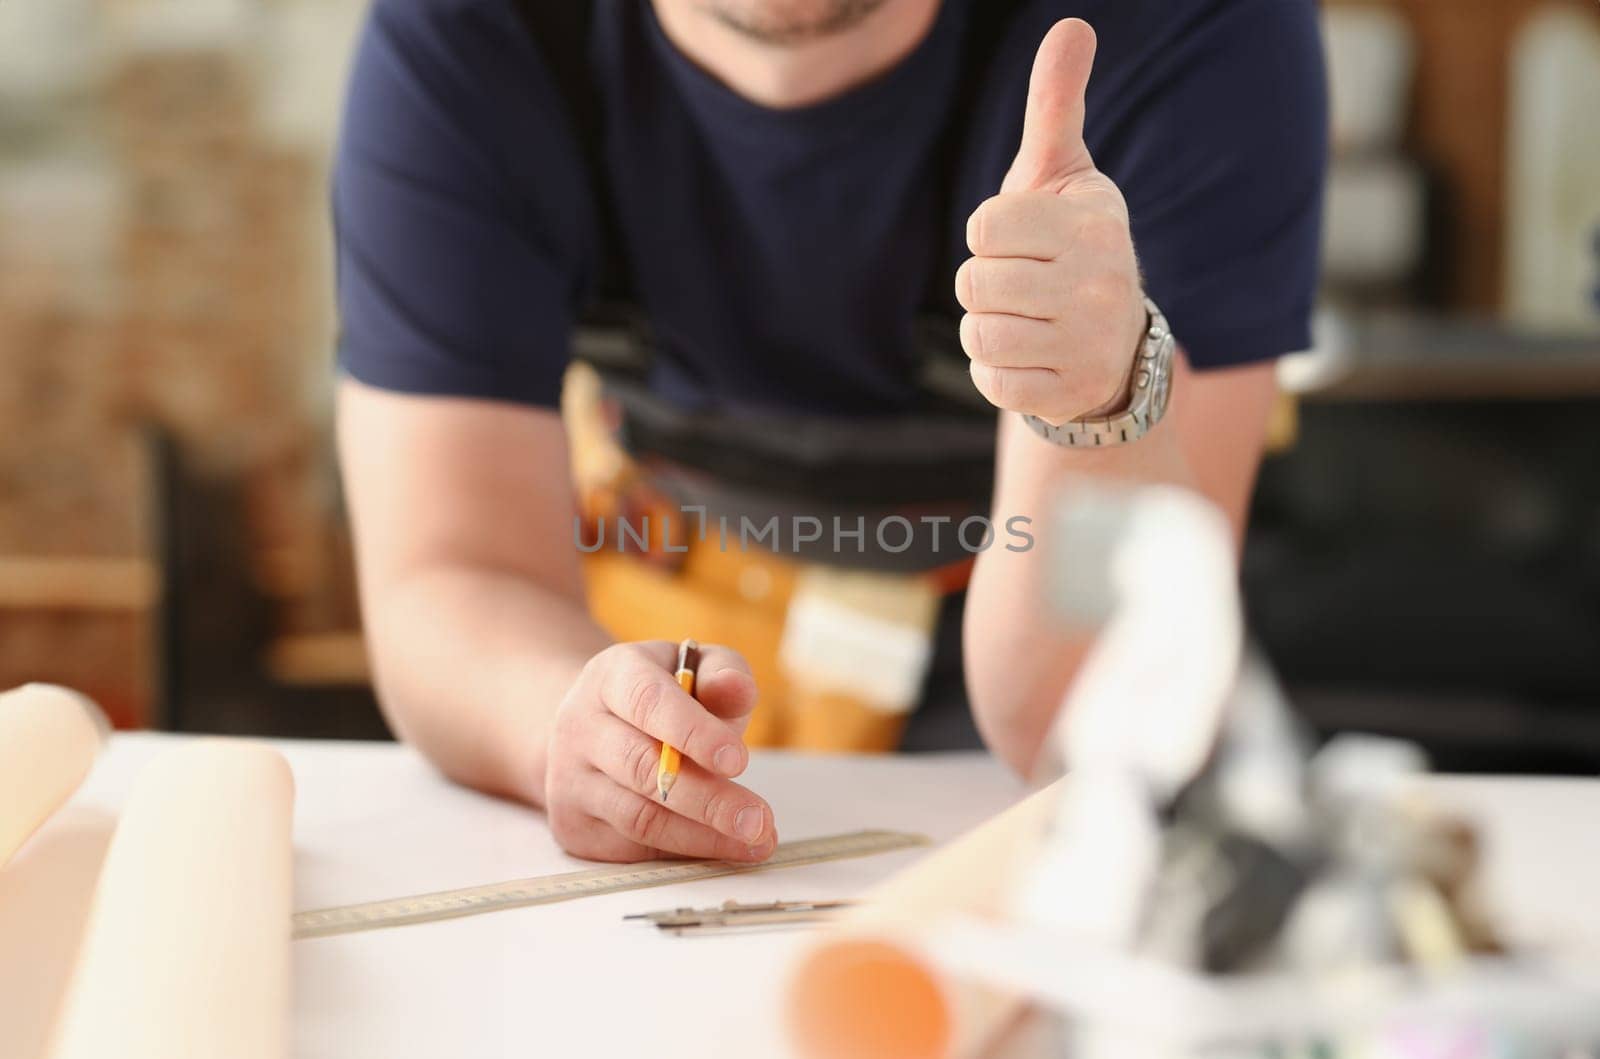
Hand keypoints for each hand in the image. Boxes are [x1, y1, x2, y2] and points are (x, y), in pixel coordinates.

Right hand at [544, 641, 776, 862]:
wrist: (594, 727)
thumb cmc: (661, 697)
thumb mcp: (694, 668)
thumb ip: (723, 675)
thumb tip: (739, 690)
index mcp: (611, 676)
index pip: (648, 702)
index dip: (693, 732)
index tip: (738, 761)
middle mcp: (580, 727)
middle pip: (642, 769)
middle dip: (707, 799)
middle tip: (758, 820)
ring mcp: (570, 780)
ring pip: (638, 818)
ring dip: (701, 836)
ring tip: (755, 840)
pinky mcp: (575, 826)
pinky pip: (633, 848)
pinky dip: (683, 852)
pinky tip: (722, 847)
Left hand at [956, 19, 1146, 424]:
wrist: (1117, 344)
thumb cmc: (1072, 245)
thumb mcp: (1067, 174)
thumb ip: (1057, 104)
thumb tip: (1072, 24)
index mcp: (1093, 223)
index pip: (985, 226)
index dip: (988, 235)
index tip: (1020, 241)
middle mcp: (1100, 283)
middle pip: (974, 282)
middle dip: (983, 283)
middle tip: (1021, 285)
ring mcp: (1088, 343)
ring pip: (979, 333)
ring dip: (985, 328)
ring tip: (1023, 320)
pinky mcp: (1069, 391)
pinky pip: (992, 381)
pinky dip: (995, 371)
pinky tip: (1028, 357)